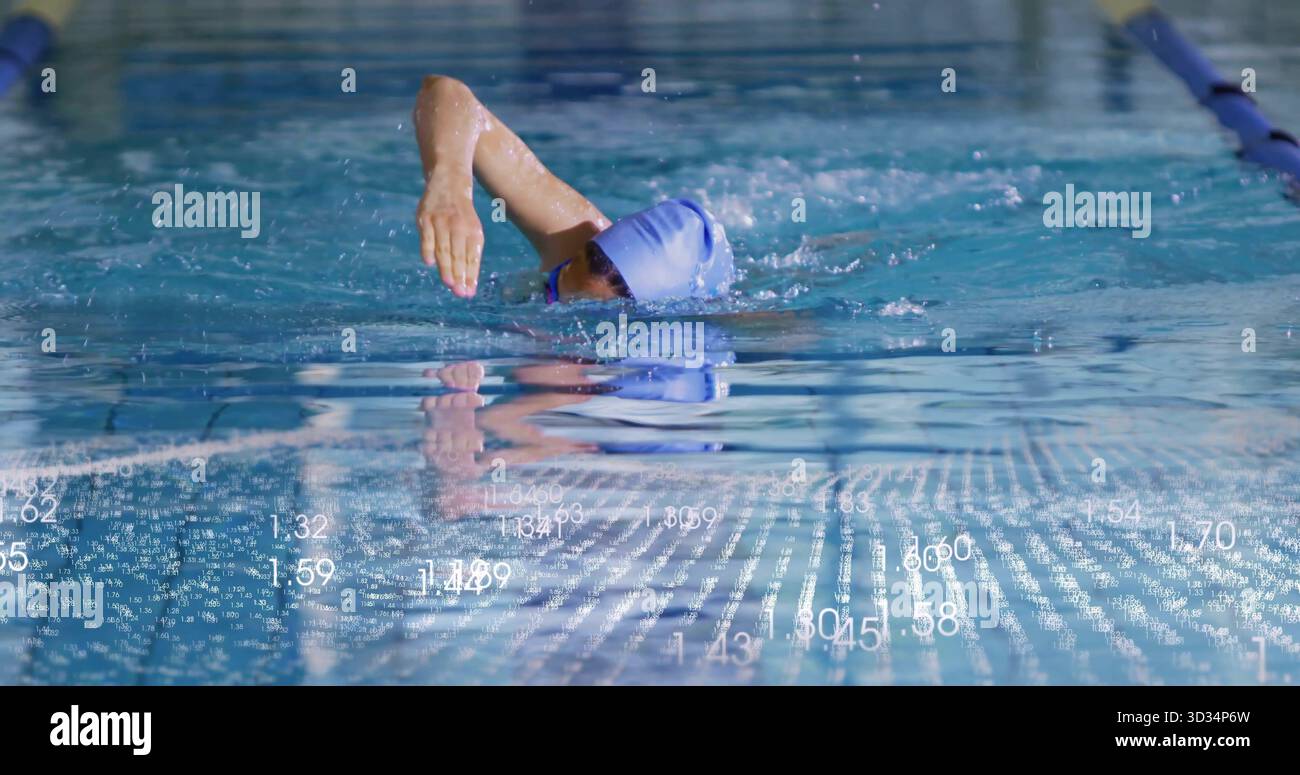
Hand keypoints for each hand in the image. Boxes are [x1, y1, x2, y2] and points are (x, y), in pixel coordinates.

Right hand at [416, 175, 483, 297]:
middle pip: (459, 255)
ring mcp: (441, 221)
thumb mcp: (471, 230)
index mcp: (473, 231)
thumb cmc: (462, 215)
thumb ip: (468, 253)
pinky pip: (426, 236)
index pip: (472, 257)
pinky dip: (428, 250)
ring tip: (449, 284)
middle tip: (460, 293)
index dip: (471, 276)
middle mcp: (458, 226)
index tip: (469, 293)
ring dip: (446, 267)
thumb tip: (469, 281)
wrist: (449, 181)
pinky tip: (429, 264)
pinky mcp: (425, 217)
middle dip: (460, 275)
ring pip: (444, 248)